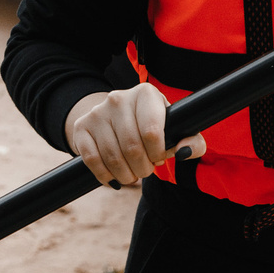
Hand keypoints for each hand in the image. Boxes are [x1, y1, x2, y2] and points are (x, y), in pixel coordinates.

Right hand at [66, 85, 204, 187]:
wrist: (115, 119)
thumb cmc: (154, 126)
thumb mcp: (176, 130)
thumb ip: (191, 141)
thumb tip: (184, 151)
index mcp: (145, 94)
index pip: (152, 132)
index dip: (158, 154)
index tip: (159, 157)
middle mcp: (119, 98)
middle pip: (132, 147)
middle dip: (142, 168)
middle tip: (146, 170)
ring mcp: (97, 112)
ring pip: (112, 156)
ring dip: (125, 175)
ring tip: (132, 175)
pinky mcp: (81, 127)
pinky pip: (92, 159)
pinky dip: (105, 175)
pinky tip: (114, 178)